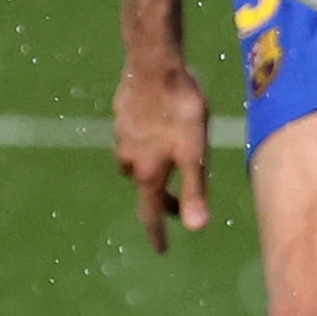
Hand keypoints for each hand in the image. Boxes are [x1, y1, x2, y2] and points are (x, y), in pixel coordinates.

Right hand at [113, 62, 213, 252]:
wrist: (154, 65)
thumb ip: (194, 190)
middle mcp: (129, 160)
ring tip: (170, 162)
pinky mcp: (121, 116)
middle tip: (181, 202)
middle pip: (145, 189)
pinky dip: (143, 145)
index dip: (157, 234)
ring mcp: (121, 137)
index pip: (151, 213)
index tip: (162, 250)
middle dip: (163, 199)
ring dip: (150, 170)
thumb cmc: (182, 110)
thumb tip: (195, 228)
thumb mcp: (194, 153)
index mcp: (149, 172)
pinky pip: (131, 140)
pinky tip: (157, 130)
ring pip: (134, 164)